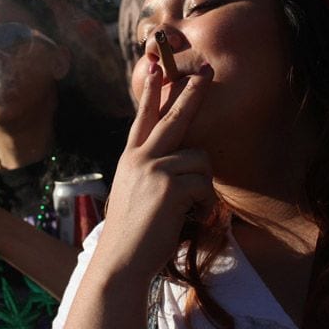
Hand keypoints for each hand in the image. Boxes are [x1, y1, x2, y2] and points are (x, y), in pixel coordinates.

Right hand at [92, 63, 214, 281]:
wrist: (121, 261)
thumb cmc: (134, 233)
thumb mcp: (137, 192)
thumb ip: (152, 171)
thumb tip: (184, 159)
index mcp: (131, 158)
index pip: (144, 117)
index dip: (153, 91)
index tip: (159, 67)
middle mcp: (140, 157)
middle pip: (173, 116)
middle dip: (193, 91)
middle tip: (207, 70)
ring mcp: (153, 168)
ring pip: (199, 158)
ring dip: (203, 185)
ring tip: (190, 208)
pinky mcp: (169, 185)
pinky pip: (204, 184)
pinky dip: (205, 204)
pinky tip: (190, 217)